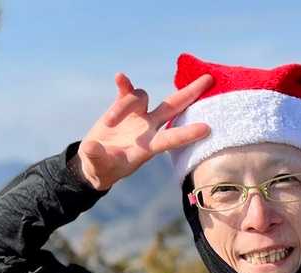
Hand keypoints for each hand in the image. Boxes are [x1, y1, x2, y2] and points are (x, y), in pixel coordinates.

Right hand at [75, 70, 212, 190]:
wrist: (95, 159)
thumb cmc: (103, 168)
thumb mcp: (99, 166)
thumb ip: (96, 157)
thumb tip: (91, 147)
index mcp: (149, 147)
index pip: (171, 139)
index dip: (187, 134)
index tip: (207, 128)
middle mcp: (148, 128)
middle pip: (173, 107)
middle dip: (190, 93)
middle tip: (209, 79)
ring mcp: (138, 115)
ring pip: (141, 97)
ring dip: (124, 105)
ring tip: (109, 121)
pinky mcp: (123, 106)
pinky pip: (127, 90)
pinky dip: (124, 84)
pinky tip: (120, 77)